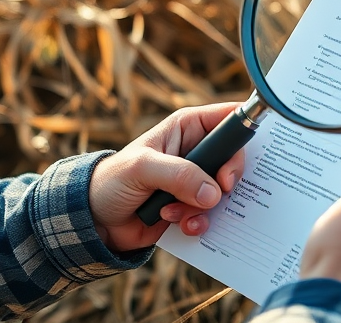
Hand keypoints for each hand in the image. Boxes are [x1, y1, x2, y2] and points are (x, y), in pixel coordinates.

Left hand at [88, 103, 245, 252]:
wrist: (97, 220)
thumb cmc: (113, 180)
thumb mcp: (142, 169)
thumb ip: (179, 175)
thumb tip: (213, 193)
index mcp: (187, 127)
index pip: (228, 117)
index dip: (242, 132)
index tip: (235, 160)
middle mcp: (197, 151)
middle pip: (235, 158)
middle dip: (227, 179)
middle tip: (220, 191)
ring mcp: (197, 180)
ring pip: (226, 191)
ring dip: (207, 207)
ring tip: (176, 212)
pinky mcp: (194, 206)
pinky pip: (215, 215)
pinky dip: (200, 222)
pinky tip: (177, 224)